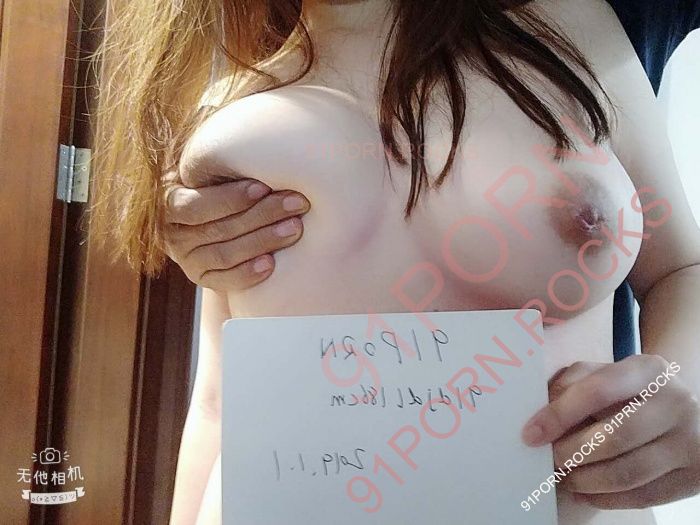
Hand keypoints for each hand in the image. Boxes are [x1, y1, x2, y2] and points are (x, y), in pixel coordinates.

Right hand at [163, 171, 309, 289]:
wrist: (207, 221)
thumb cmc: (213, 183)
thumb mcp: (206, 168)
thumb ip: (215, 157)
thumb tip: (243, 126)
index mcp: (168, 201)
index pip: (196, 205)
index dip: (230, 198)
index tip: (264, 187)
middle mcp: (172, 234)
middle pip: (219, 228)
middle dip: (262, 215)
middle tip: (296, 203)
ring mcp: (186, 259)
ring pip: (225, 253)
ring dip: (263, 241)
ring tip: (295, 228)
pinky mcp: (201, 278)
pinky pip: (224, 280)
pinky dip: (247, 273)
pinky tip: (272, 264)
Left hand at [522, 355, 699, 508]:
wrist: (686, 410)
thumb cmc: (630, 391)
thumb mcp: (605, 374)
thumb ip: (572, 384)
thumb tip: (538, 415)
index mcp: (647, 370)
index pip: (597, 391)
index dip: (559, 414)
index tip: (530, 434)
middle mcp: (675, 403)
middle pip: (614, 437)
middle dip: (570, 452)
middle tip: (548, 459)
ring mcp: (690, 441)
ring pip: (627, 473)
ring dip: (585, 480)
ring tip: (563, 477)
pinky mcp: (694, 475)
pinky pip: (643, 496)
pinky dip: (606, 498)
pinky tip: (584, 492)